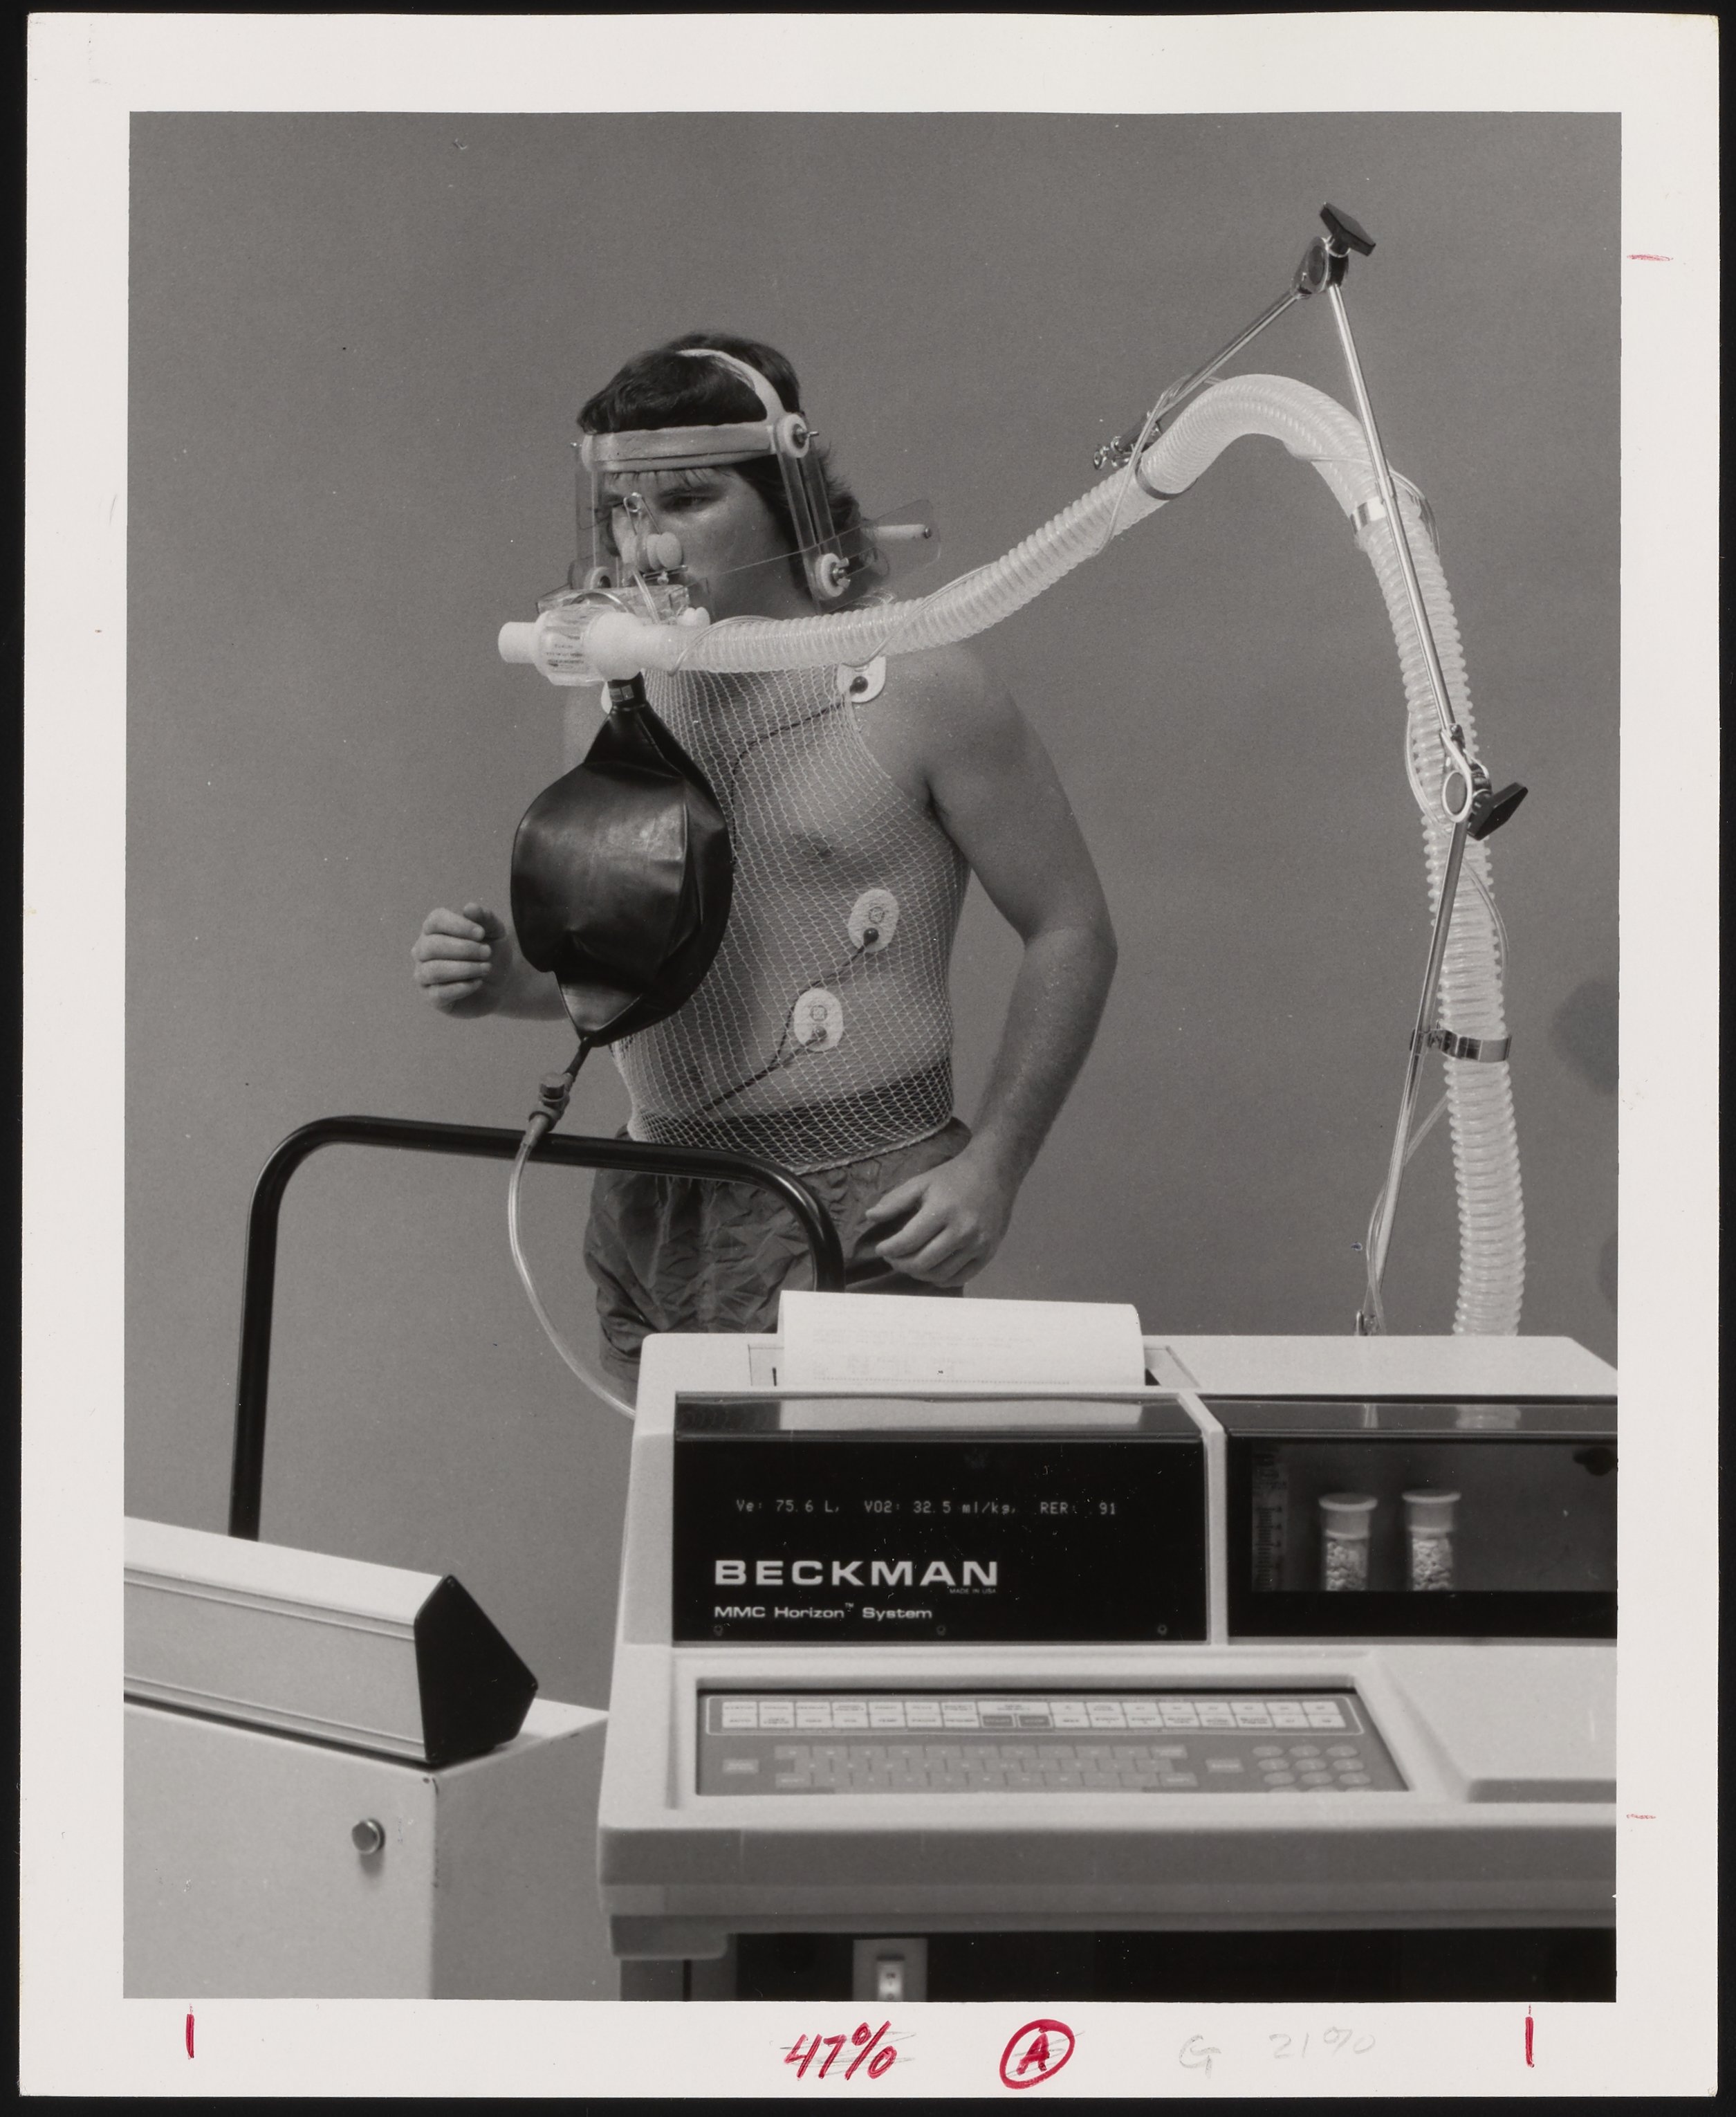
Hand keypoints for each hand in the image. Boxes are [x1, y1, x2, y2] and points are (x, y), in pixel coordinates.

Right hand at [411, 901, 514, 1014]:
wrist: (501, 982)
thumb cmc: (492, 952)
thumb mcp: (496, 932)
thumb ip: (485, 918)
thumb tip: (469, 908)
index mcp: (434, 929)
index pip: (435, 921)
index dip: (458, 926)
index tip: (481, 933)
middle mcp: (422, 950)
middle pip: (432, 946)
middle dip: (464, 949)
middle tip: (487, 953)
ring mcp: (424, 975)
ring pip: (433, 971)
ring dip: (464, 969)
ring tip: (486, 968)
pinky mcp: (432, 998)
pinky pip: (438, 994)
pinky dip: (461, 987)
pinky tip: (478, 982)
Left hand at [861, 1146, 1017, 1287]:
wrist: (993, 1172)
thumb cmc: (953, 1177)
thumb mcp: (921, 1182)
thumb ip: (894, 1200)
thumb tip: (870, 1217)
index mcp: (942, 1210)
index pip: (907, 1241)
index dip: (888, 1249)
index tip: (880, 1248)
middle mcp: (962, 1231)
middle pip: (922, 1262)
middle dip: (899, 1264)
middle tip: (892, 1257)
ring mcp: (977, 1244)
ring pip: (940, 1274)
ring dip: (918, 1273)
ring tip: (909, 1263)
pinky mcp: (988, 1253)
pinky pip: (960, 1278)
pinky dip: (941, 1279)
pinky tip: (931, 1270)